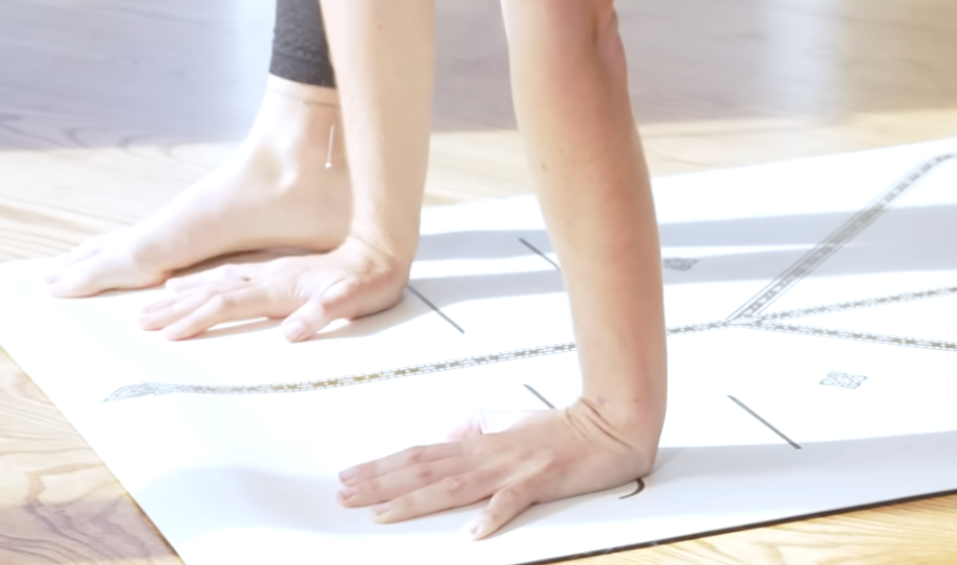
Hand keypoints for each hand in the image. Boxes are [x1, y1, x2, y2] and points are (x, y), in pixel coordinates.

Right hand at [139, 236, 409, 340]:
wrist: (384, 248)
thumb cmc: (372, 281)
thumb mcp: (356, 299)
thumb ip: (326, 312)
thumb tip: (294, 331)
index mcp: (283, 286)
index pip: (231, 304)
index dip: (200, 319)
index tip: (169, 335)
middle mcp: (270, 277)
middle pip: (213, 292)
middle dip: (177, 307)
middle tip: (141, 320)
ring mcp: (272, 273)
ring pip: (217, 282)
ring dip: (185, 294)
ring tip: (155, 303)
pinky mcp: (278, 273)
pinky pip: (230, 277)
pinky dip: (206, 281)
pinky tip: (192, 284)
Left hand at [337, 400, 655, 537]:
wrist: (612, 423)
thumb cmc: (566, 430)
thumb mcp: (515, 426)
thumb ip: (483, 432)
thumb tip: (455, 433)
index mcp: (482, 444)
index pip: (421, 455)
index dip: (382, 466)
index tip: (350, 475)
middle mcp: (489, 454)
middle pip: (425, 469)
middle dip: (380, 483)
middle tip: (344, 495)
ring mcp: (513, 467)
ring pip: (454, 486)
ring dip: (414, 500)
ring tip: (381, 514)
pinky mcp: (541, 480)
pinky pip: (512, 501)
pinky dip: (490, 517)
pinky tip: (471, 533)